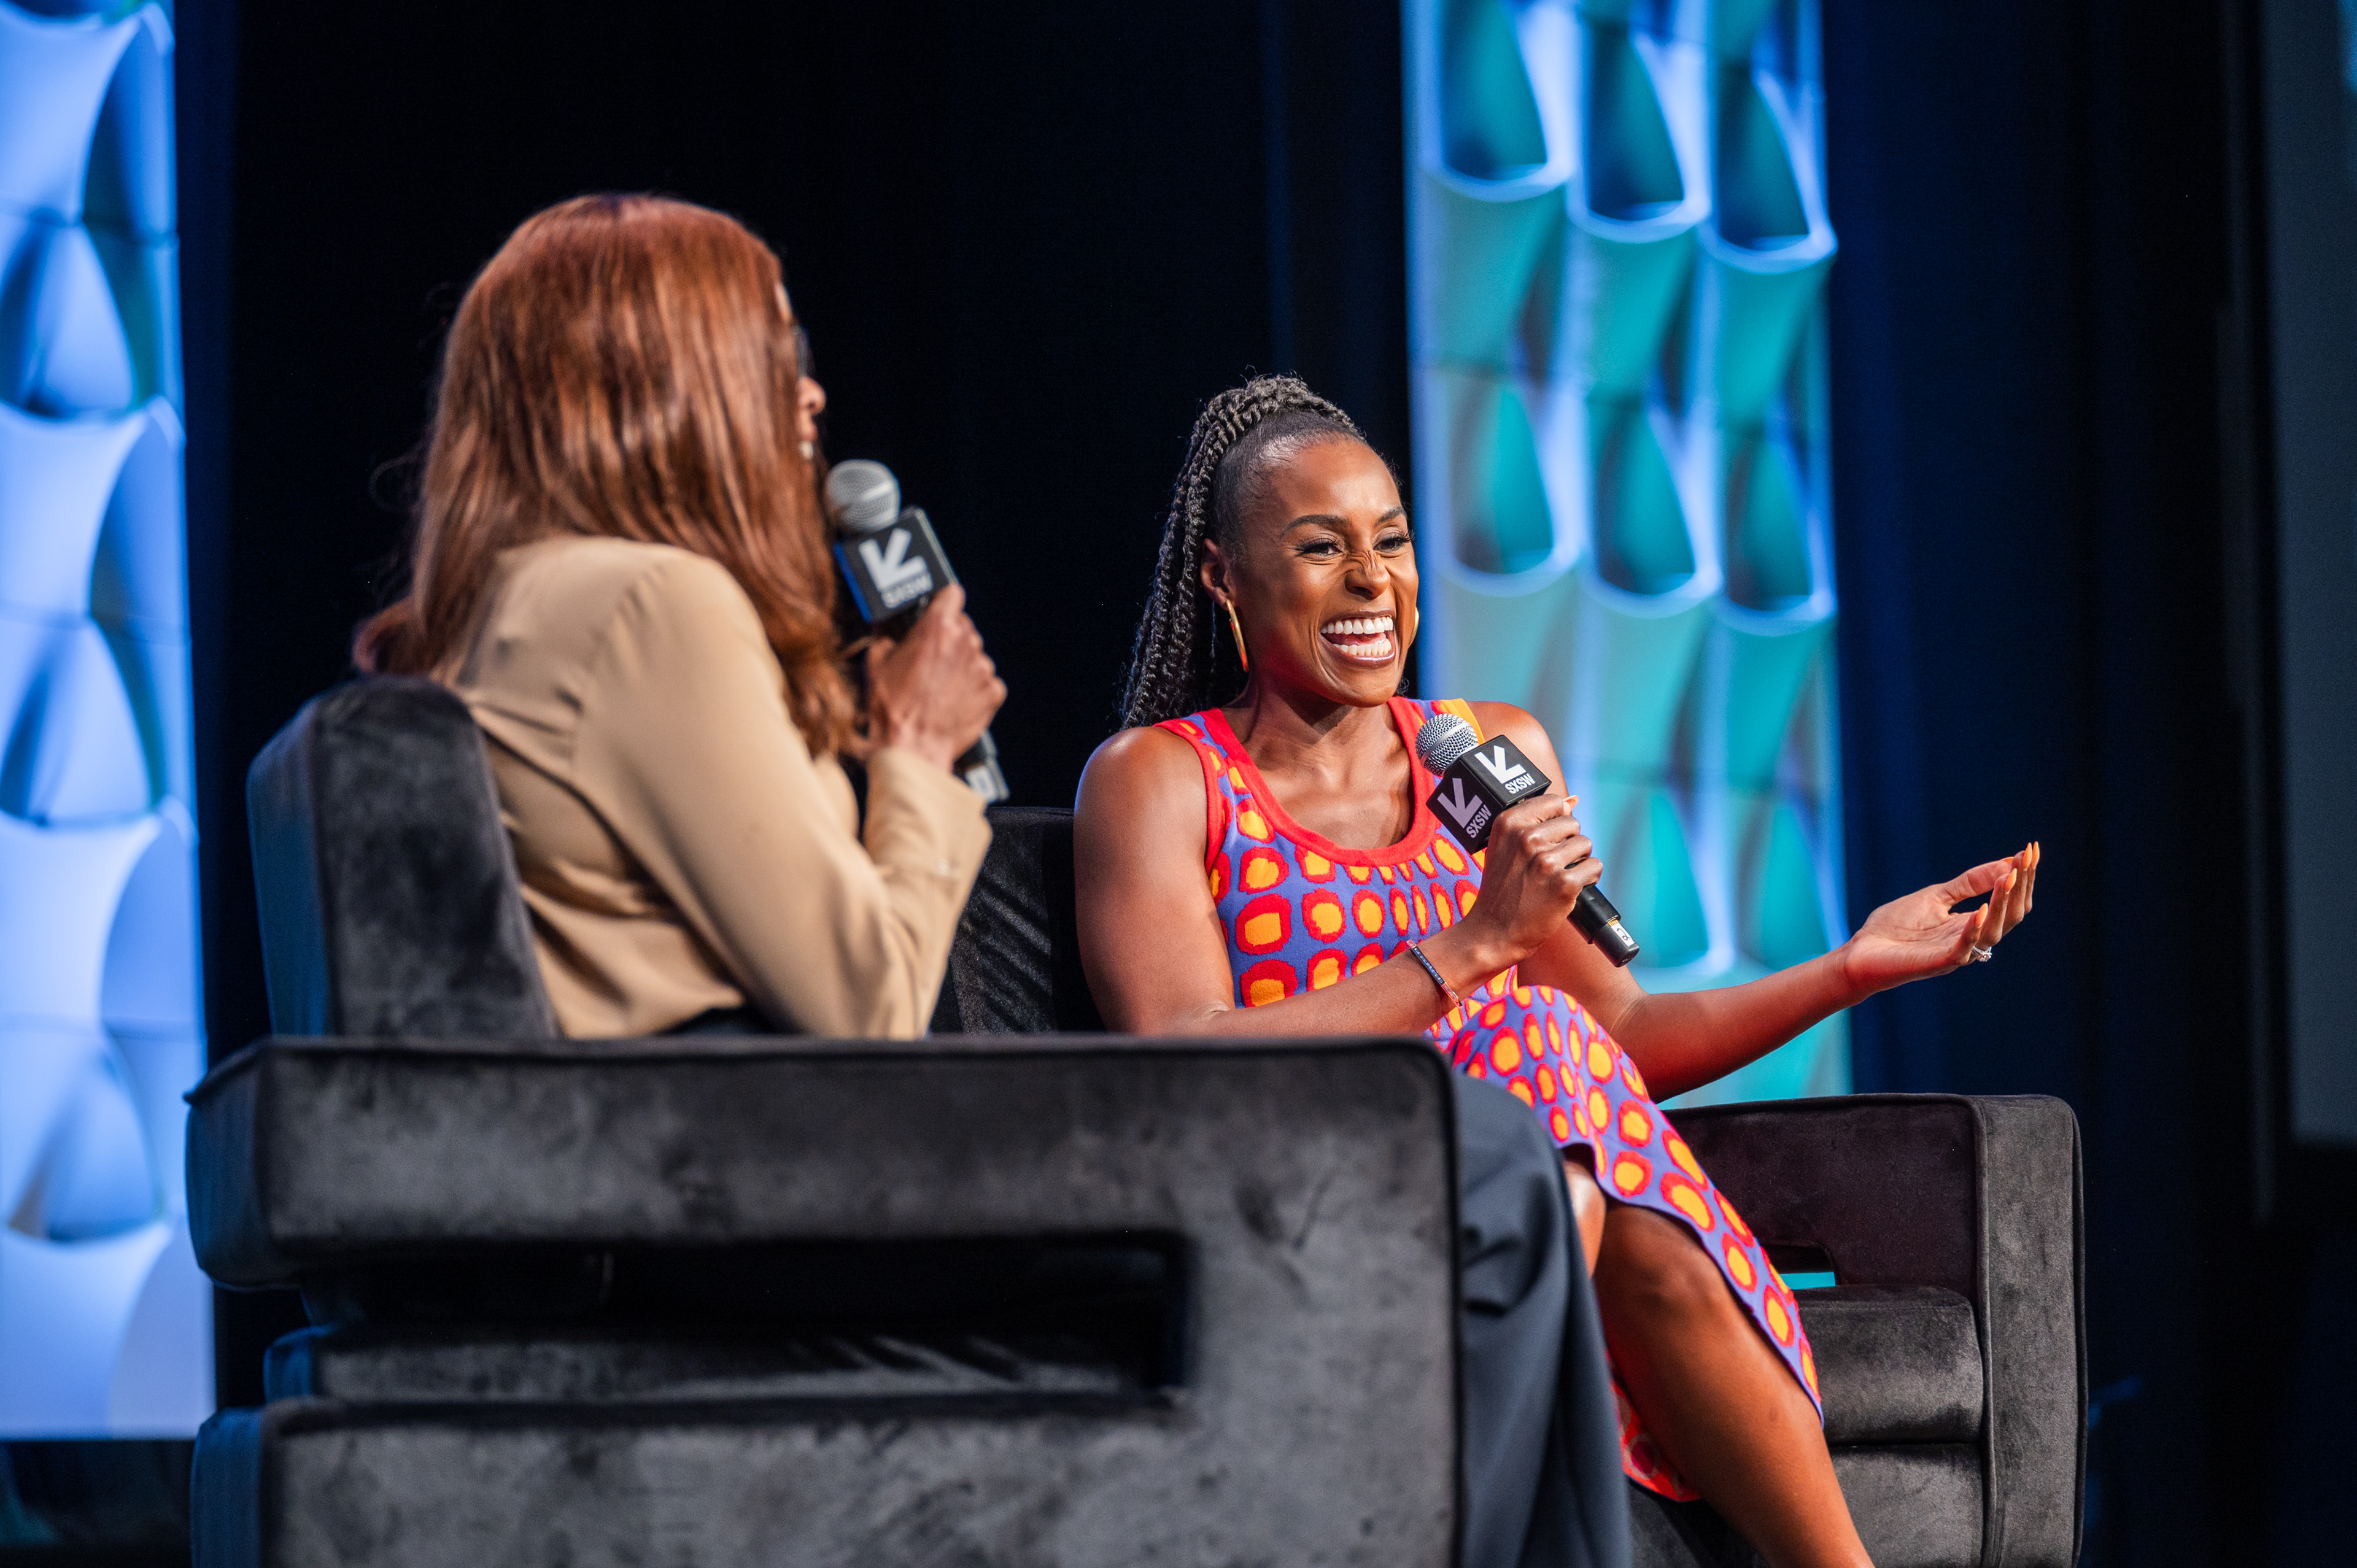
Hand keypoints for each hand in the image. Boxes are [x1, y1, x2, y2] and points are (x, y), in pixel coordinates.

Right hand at [865, 585, 1005, 773]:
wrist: (912, 747)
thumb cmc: (891, 707)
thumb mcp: (876, 663)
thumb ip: (886, 636)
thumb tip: (887, 629)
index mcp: (937, 627)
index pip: (952, 594)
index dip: (945, 602)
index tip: (941, 609)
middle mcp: (965, 642)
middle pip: (963, 627)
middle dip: (949, 639)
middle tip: (930, 659)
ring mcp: (982, 668)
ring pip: (975, 656)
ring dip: (961, 665)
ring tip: (939, 687)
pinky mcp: (993, 692)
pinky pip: (986, 682)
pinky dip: (974, 689)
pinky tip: (953, 702)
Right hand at [1446, 794, 1603, 972]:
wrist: (1493, 932)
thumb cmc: (1501, 889)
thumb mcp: (1505, 847)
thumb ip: (1536, 821)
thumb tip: (1573, 800)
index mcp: (1508, 822)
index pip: (1554, 802)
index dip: (1556, 822)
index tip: (1544, 841)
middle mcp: (1526, 838)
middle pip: (1573, 823)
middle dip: (1567, 842)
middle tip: (1547, 865)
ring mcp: (1546, 861)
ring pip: (1586, 844)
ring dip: (1578, 861)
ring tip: (1557, 877)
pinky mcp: (1564, 884)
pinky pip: (1594, 867)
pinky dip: (1587, 878)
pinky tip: (1569, 888)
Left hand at [1840, 842, 2040, 996]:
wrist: (1860, 951)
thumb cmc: (1894, 927)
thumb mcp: (1936, 896)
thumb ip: (1968, 883)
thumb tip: (2006, 862)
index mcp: (1972, 925)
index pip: (2008, 902)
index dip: (2022, 877)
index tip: (2031, 850)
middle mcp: (1971, 940)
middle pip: (2011, 917)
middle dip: (2020, 887)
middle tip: (2027, 859)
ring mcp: (1956, 953)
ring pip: (1994, 932)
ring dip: (2003, 904)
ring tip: (2010, 877)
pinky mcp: (1938, 963)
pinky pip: (1964, 950)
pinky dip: (1974, 929)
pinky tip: (1982, 909)